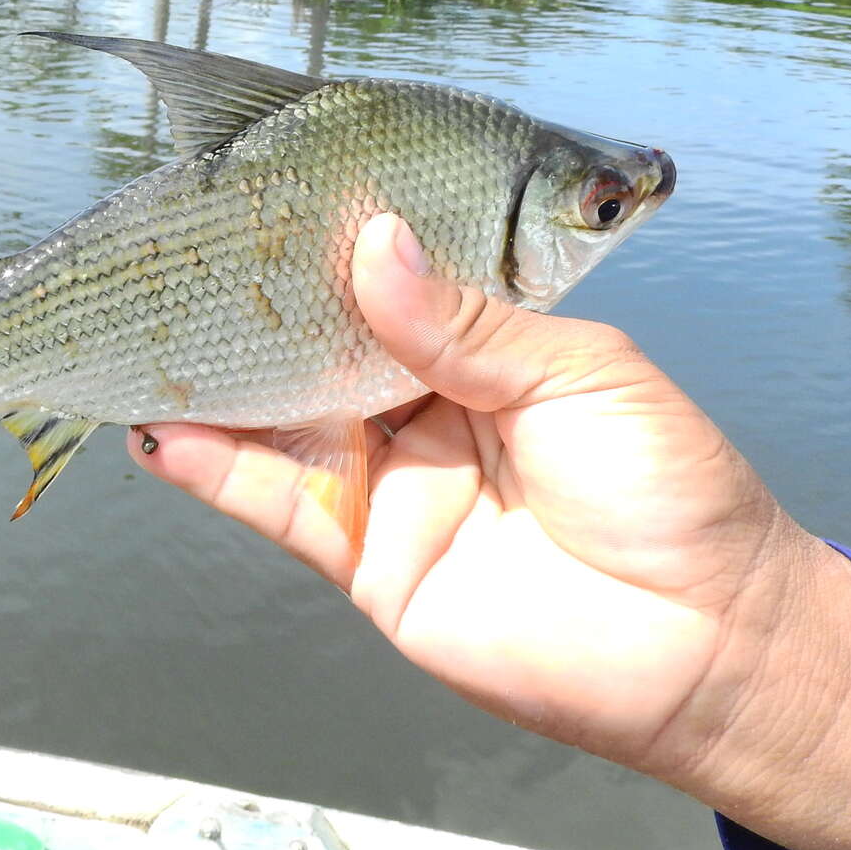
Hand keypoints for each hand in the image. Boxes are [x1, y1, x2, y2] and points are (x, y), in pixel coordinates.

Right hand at [131, 214, 850, 849]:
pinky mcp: (367, 559)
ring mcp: (391, 486)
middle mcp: (426, 412)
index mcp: (486, 353)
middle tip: (183, 259)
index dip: (331, 251)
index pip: (388, 288)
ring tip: (144, 335)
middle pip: (321, 350)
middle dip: (257, 310)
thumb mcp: (577, 377)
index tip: (266, 202)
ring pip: (285, 423)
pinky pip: (280, 507)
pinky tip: (163, 431)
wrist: (706, 648)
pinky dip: (217, 470)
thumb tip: (372, 246)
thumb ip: (464, 324)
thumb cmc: (674, 495)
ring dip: (216, 385)